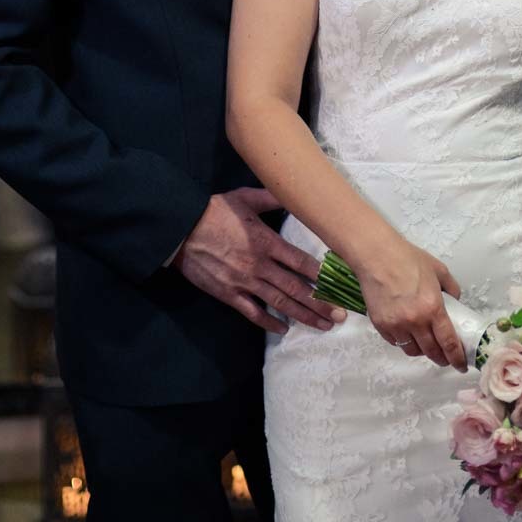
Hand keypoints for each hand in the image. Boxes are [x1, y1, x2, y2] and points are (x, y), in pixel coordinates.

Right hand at [174, 188, 346, 335]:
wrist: (181, 231)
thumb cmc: (214, 211)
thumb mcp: (245, 198)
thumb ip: (271, 198)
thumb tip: (293, 191)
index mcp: (266, 241)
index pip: (300, 262)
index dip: (321, 276)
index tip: (339, 285)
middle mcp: (259, 265)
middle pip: (295, 288)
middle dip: (320, 303)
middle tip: (340, 316)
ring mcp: (245, 282)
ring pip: (280, 303)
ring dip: (303, 315)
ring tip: (322, 325)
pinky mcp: (229, 294)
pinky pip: (252, 313)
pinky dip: (269, 323)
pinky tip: (283, 329)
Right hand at [357, 242, 466, 369]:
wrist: (376, 255)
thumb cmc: (408, 258)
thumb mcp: (438, 269)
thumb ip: (451, 288)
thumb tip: (455, 302)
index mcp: (433, 308)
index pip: (449, 343)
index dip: (457, 358)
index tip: (461, 365)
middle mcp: (415, 322)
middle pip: (432, 352)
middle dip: (441, 359)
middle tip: (446, 359)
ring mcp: (396, 325)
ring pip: (413, 351)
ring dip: (422, 351)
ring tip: (425, 345)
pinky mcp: (381, 325)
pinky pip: (396, 342)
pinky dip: (404, 342)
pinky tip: (407, 334)